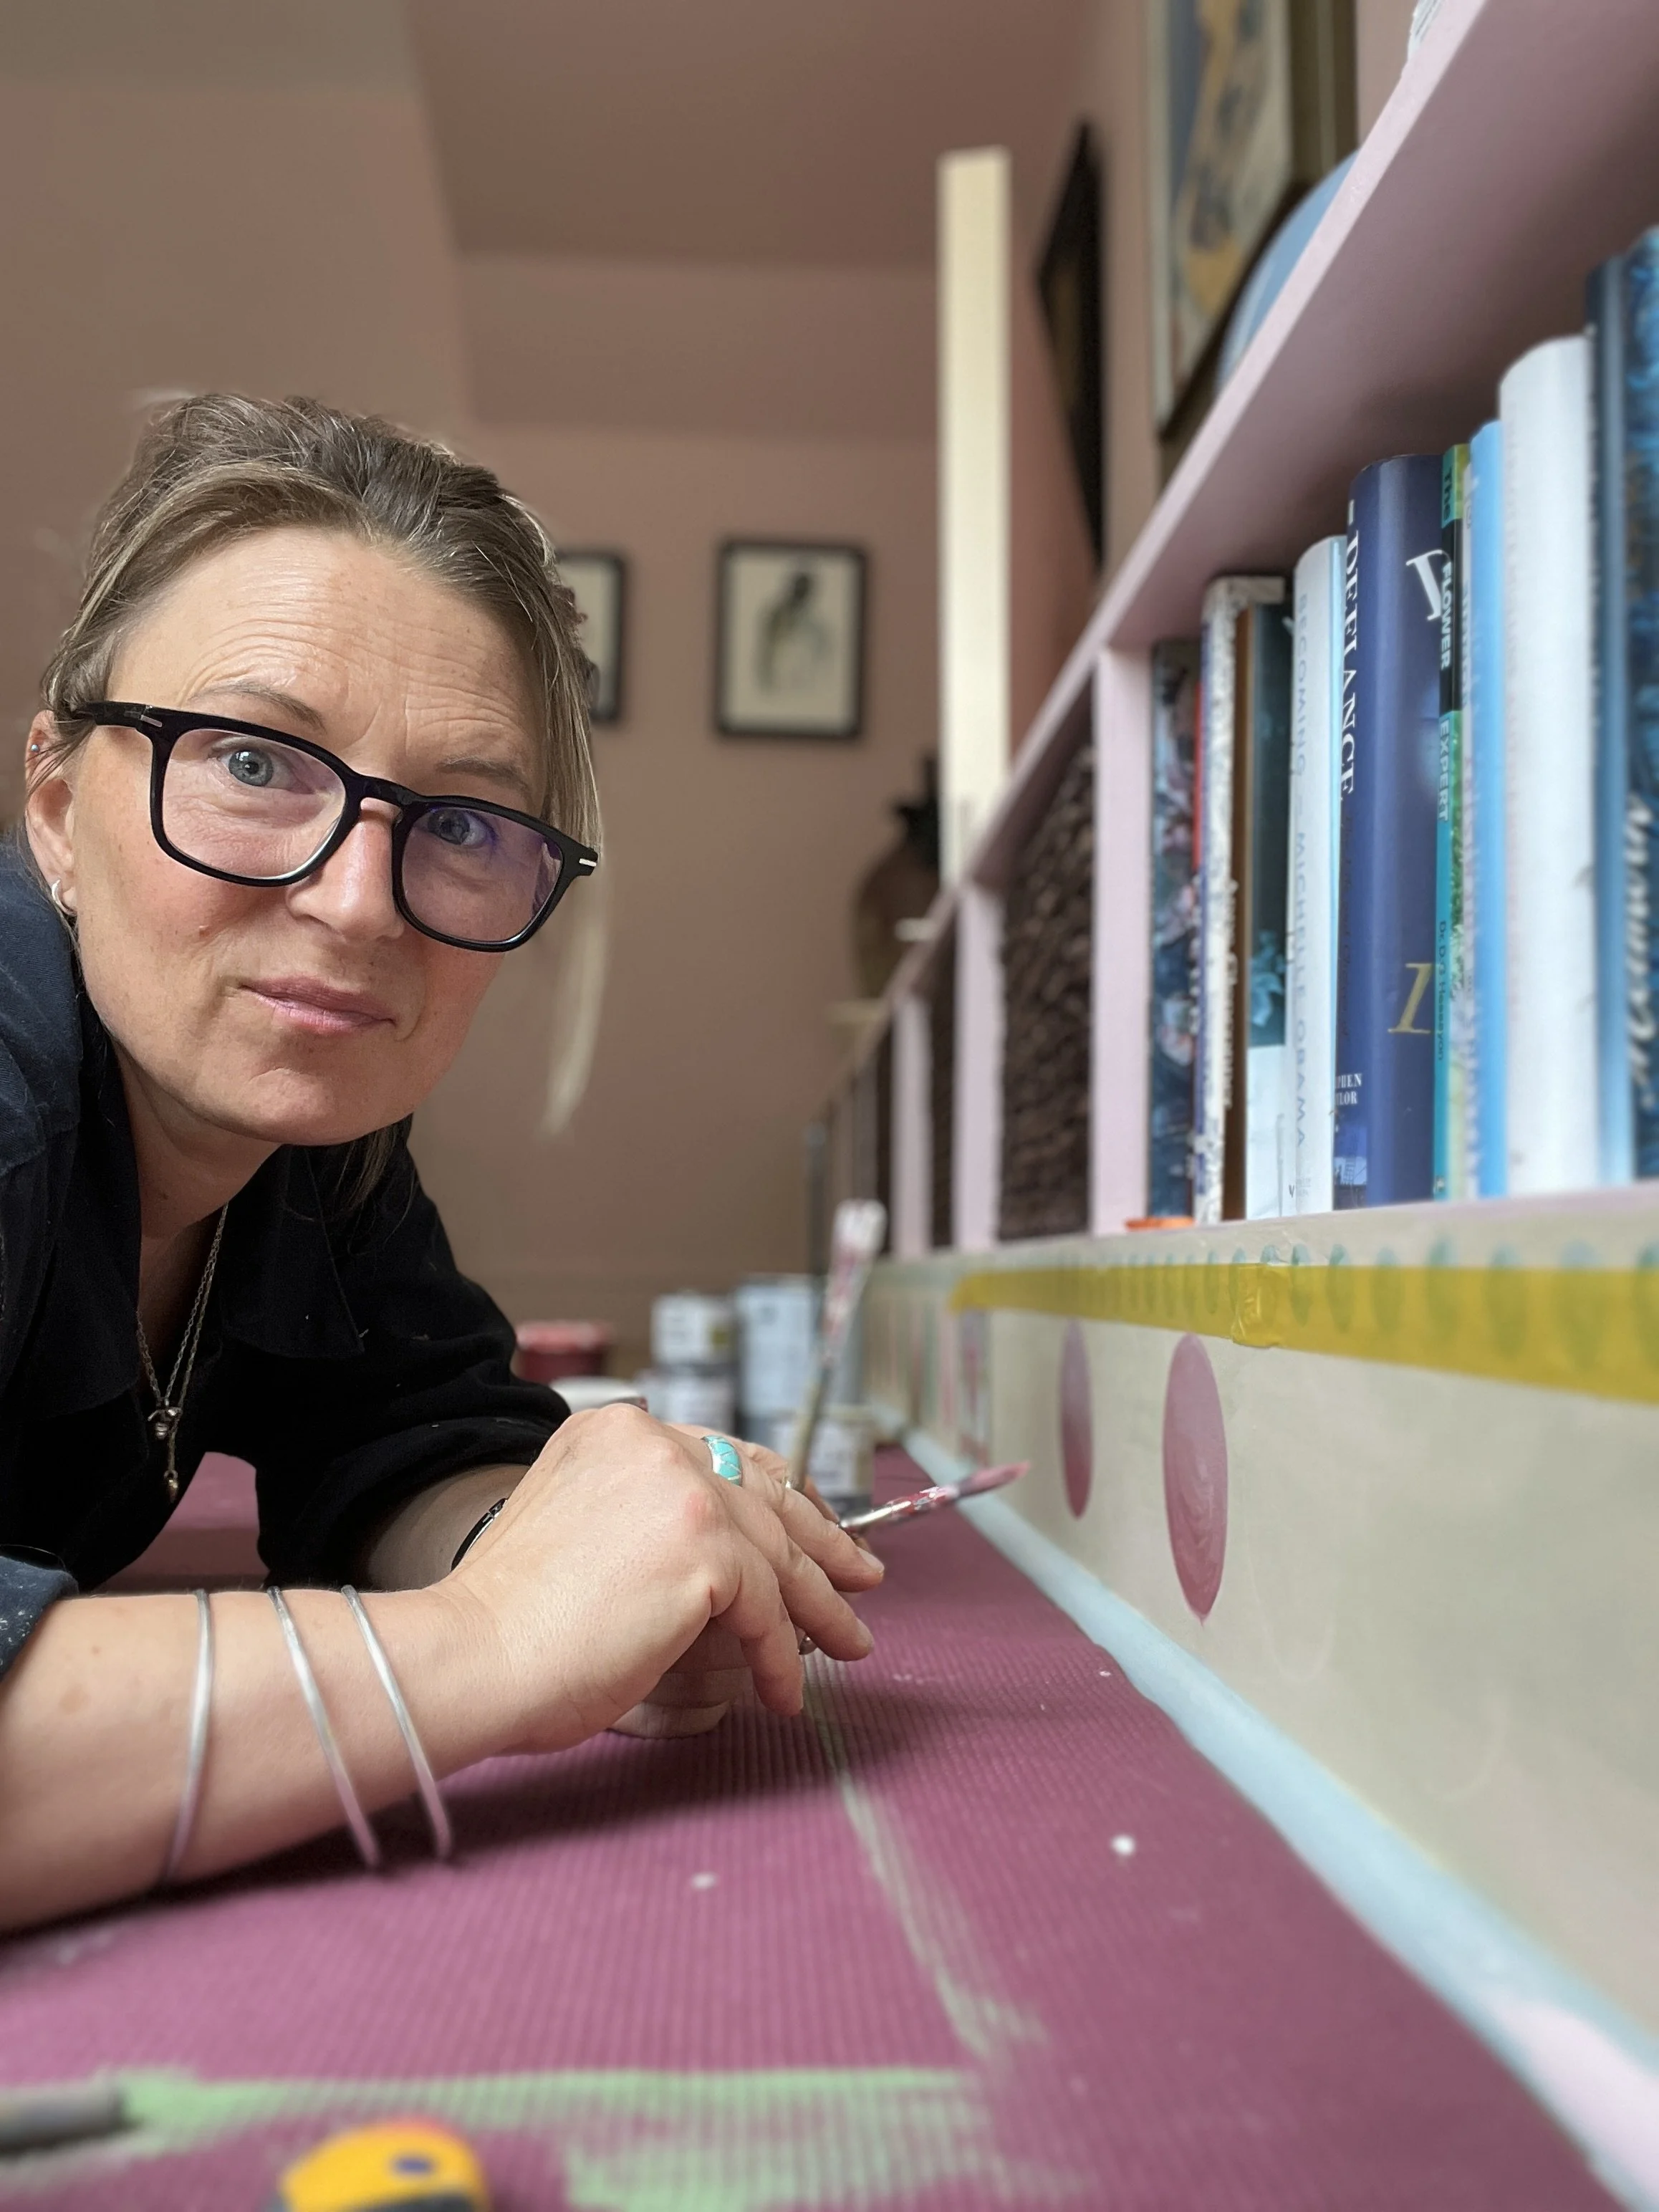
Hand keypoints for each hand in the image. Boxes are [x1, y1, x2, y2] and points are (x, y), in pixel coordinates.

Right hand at [443, 1405, 881, 1752]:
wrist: (473, 1654)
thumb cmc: (512, 1619)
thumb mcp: (579, 1528)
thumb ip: (642, 1517)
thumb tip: (725, 1554)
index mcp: (617, 1429)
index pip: (727, 1457)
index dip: (783, 1496)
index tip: (815, 1529)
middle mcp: (653, 1442)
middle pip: (766, 1495)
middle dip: (823, 1542)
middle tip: (864, 1579)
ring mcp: (681, 1491)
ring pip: (777, 1554)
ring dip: (819, 1609)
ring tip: (850, 1646)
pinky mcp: (702, 1550)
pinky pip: (766, 1610)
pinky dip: (781, 1656)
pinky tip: (785, 1692)